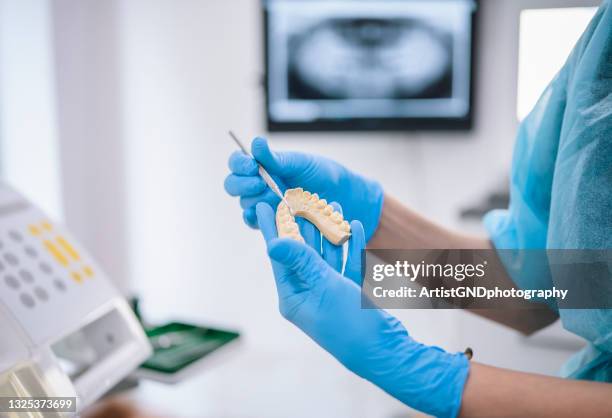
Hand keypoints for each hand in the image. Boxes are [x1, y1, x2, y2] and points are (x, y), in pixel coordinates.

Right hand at [224, 137, 383, 240]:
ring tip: (275, 197)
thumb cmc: (322, 175)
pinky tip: (266, 214)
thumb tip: (256, 142)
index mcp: (263, 166)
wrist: (343, 197)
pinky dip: (256, 218)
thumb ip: (277, 158)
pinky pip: (254, 222)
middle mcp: (258, 185)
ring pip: (244, 203)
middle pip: (233, 185)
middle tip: (260, 182)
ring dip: (254, 199)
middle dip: (242, 183)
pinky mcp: (272, 222)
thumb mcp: (301, 163)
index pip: (238, 162)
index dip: (239, 163)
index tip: (252, 164)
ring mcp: (264, 205)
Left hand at [255, 202, 469, 417]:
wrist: (385, 351)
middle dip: (305, 224)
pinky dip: (350, 245)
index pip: (279, 256)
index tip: (265, 205)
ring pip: (327, 254)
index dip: (273, 229)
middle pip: (303, 251)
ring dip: (329, 231)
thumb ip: (301, 260)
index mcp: (294, 296)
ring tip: (332, 205)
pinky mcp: (349, 292)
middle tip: (303, 197)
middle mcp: (308, 293)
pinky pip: (347, 263)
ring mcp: (329, 292)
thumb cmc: (349, 323)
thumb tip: (272, 242)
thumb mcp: (323, 286)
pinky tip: (353, 225)